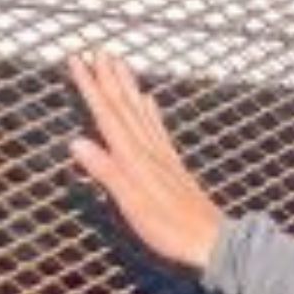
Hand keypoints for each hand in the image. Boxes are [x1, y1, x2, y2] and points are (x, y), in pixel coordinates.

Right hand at [65, 52, 229, 271]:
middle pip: (125, 107)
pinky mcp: (174, 166)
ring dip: (128, 86)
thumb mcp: (133, 206)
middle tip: (98, 49)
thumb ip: (107, 174)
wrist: (216, 243)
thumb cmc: (172, 230)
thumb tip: (77, 142)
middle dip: (109, 78)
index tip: (78, 60)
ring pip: (141, 112)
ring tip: (120, 63)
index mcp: (136, 159)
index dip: (91, 87)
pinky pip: (158, 128)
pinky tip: (149, 100)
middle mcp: (150, 151)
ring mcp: (164, 157)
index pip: (108, 115)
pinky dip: (150, 110)